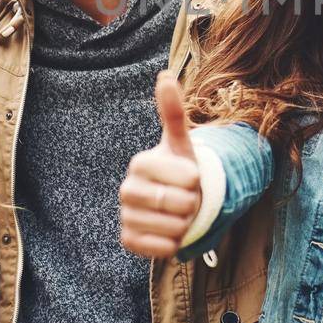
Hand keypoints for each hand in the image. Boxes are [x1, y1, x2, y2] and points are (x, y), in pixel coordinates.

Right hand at [119, 72, 202, 257]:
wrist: (175, 203)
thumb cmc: (180, 171)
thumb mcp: (182, 142)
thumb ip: (173, 111)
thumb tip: (164, 74)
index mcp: (139, 163)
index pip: (185, 177)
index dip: (196, 180)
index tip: (190, 176)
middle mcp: (126, 190)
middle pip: (179, 203)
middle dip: (193, 203)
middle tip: (186, 198)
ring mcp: (125, 216)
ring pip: (173, 227)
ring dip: (185, 223)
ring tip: (178, 214)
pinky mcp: (128, 241)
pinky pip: (162, 247)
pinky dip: (174, 243)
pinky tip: (169, 231)